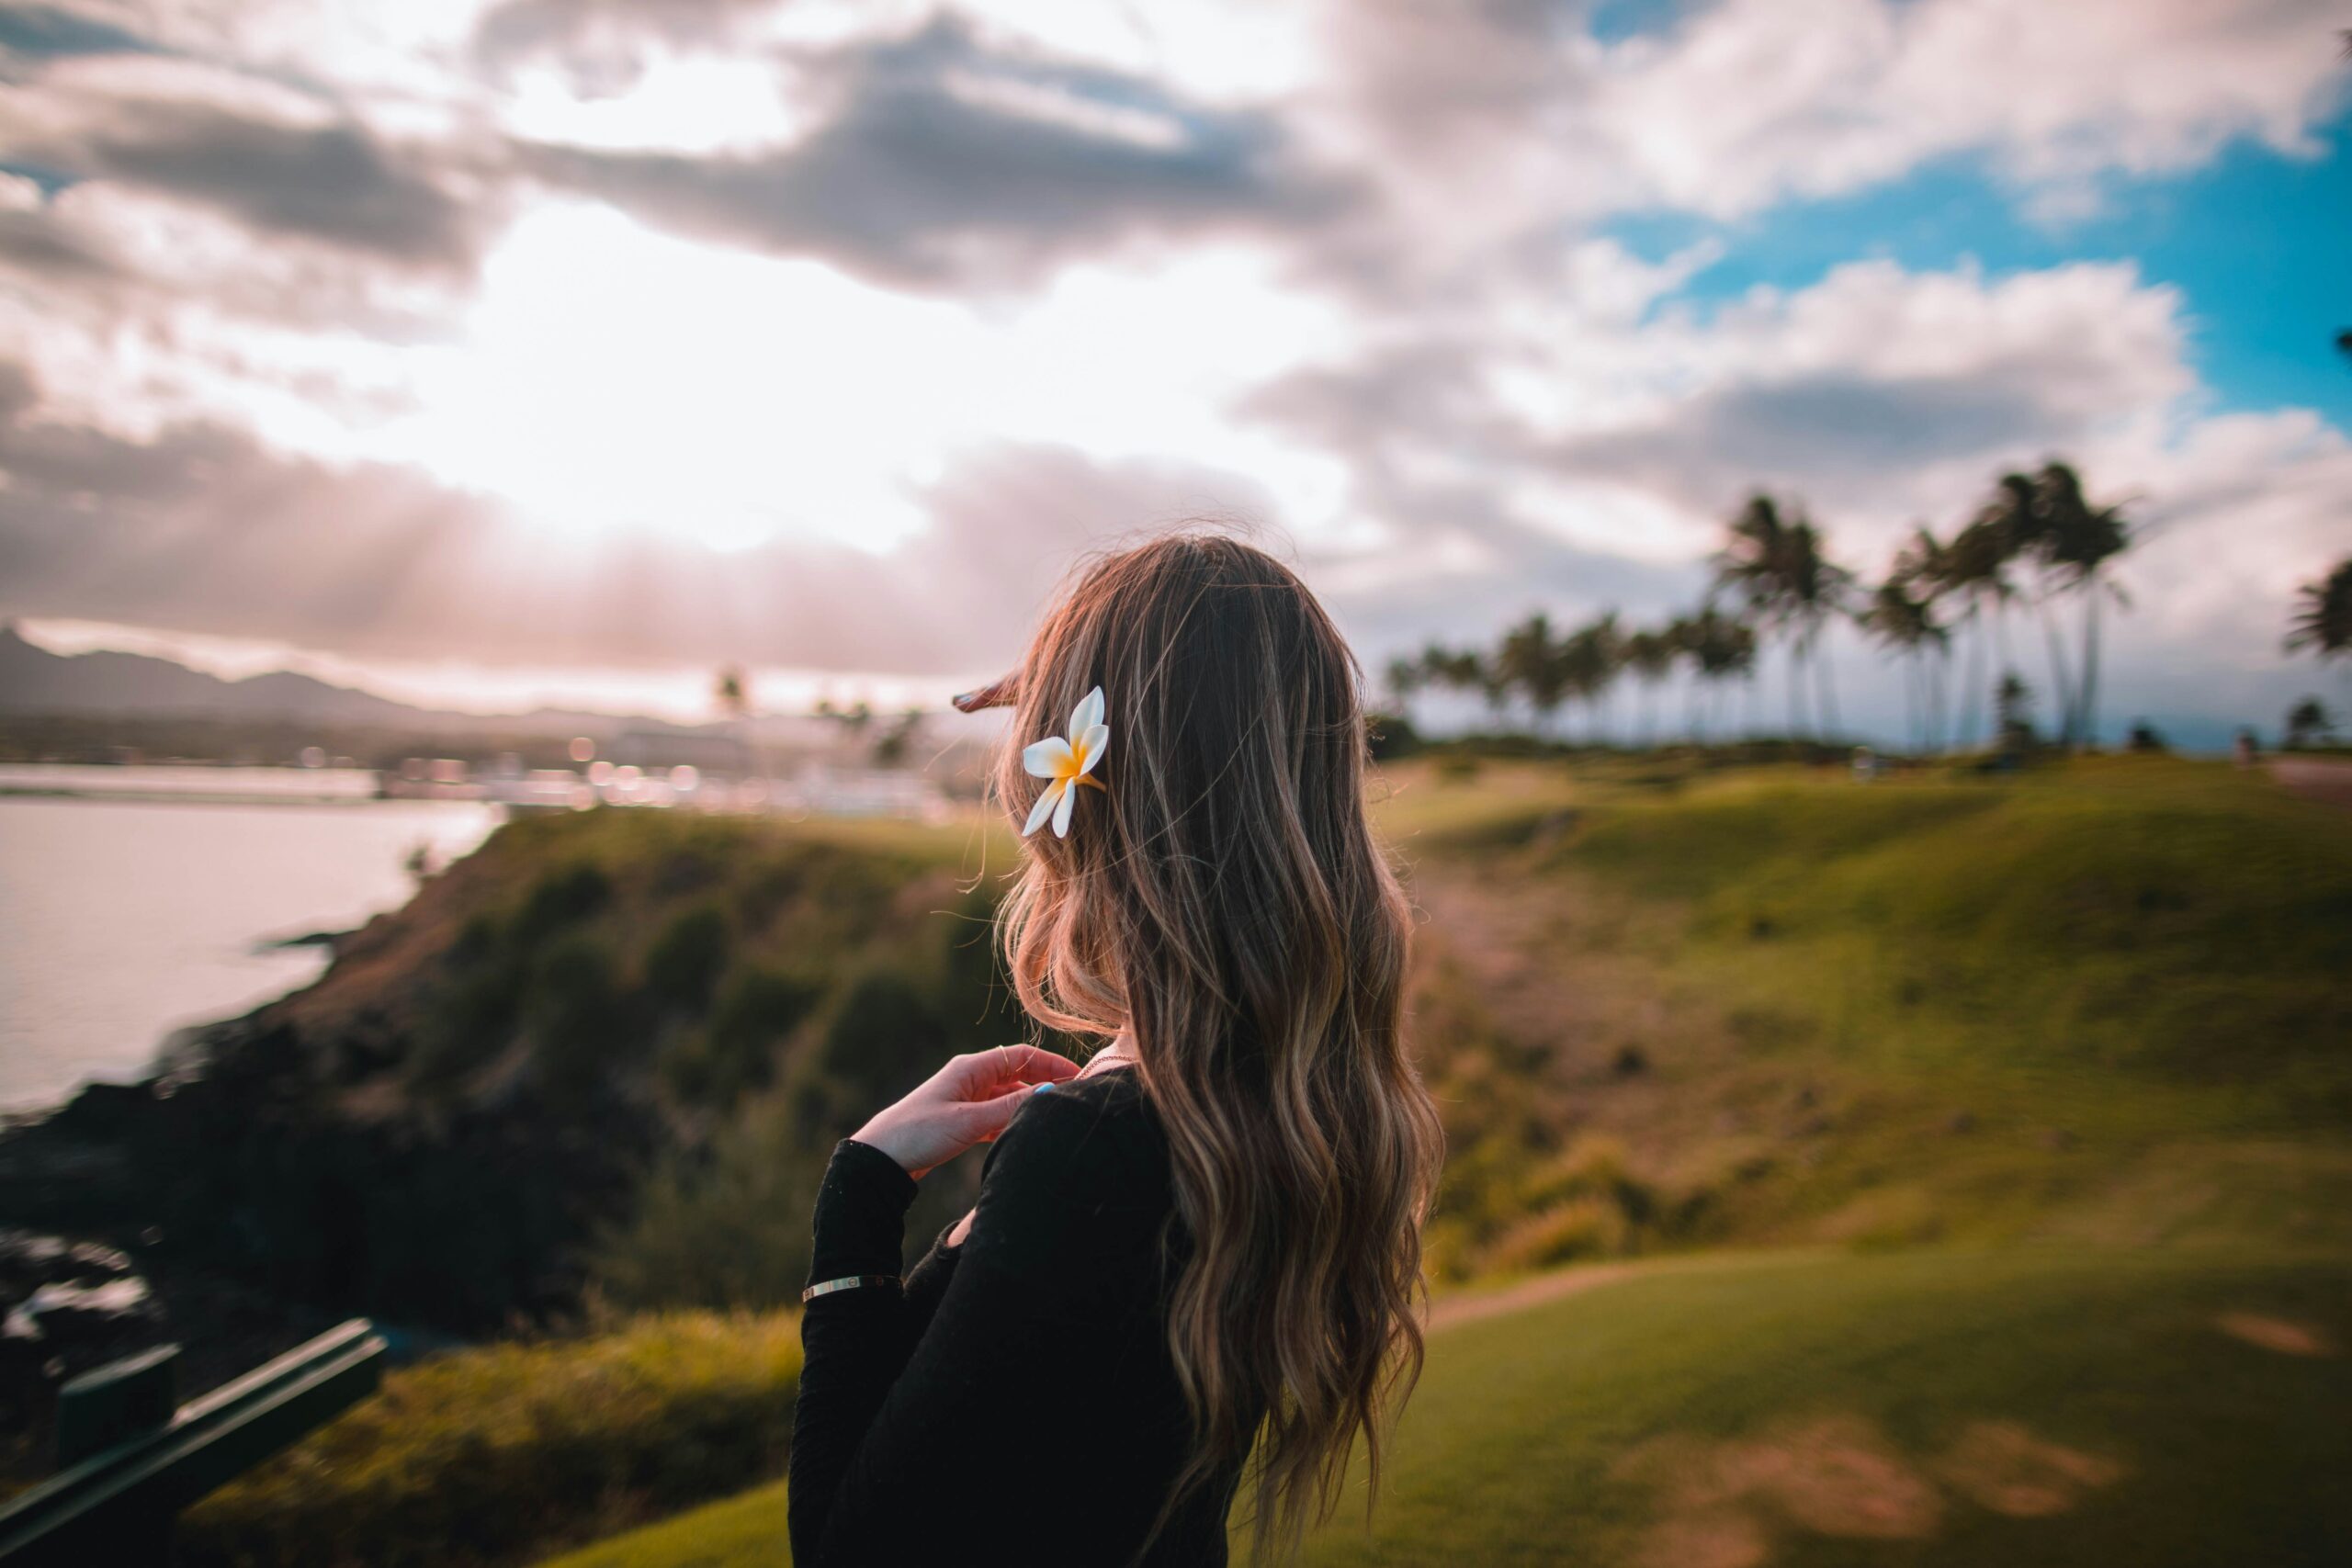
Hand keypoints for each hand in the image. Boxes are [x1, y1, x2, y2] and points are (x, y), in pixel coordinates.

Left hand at [852, 1045, 1078, 1179]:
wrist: (880, 1158)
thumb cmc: (919, 1133)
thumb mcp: (969, 1122)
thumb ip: (1009, 1108)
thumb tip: (1050, 1095)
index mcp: (971, 1068)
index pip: (1022, 1056)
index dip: (1053, 1063)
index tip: (1079, 1077)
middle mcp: (971, 1078)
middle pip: (1019, 1073)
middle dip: (1046, 1082)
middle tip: (1075, 1097)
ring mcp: (966, 1098)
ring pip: (1008, 1095)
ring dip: (1030, 1103)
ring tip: (1055, 1117)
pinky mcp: (961, 1119)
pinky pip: (996, 1114)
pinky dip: (1012, 1119)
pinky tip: (1025, 1132)